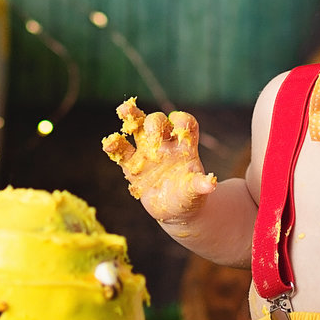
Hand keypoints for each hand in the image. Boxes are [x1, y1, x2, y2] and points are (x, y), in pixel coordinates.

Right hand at [101, 99, 215, 222]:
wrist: (175, 210)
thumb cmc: (189, 196)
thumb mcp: (196, 192)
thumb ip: (200, 185)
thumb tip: (211, 184)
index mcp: (184, 147)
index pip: (184, 124)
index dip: (182, 120)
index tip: (178, 123)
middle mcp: (164, 144)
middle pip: (158, 122)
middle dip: (155, 122)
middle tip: (153, 131)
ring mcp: (147, 152)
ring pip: (138, 128)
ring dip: (132, 117)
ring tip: (125, 109)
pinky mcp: (133, 165)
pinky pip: (122, 151)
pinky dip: (115, 145)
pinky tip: (109, 143)